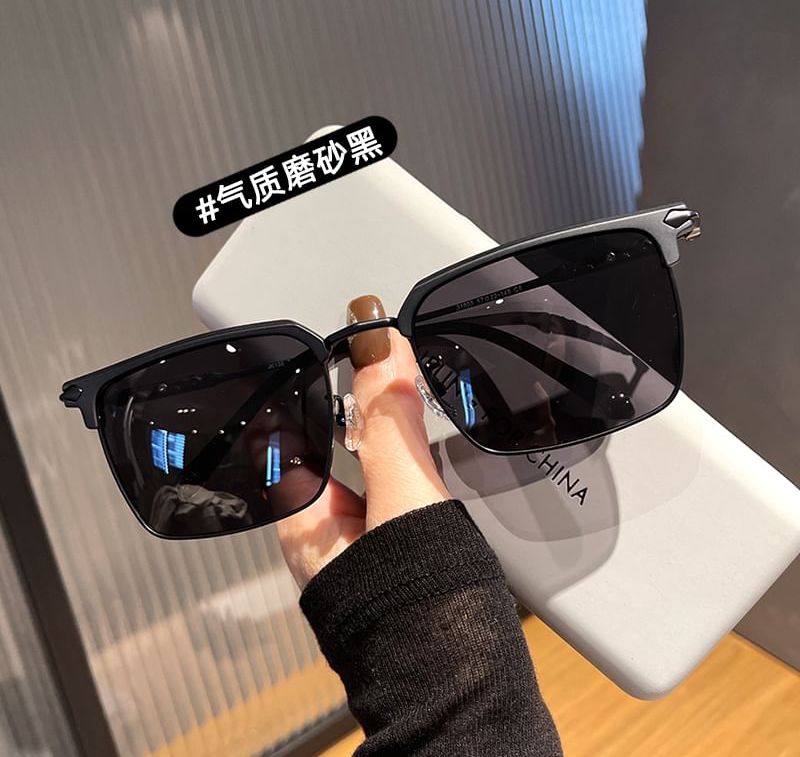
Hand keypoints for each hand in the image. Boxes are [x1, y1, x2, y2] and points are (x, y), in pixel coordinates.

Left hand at [277, 295, 449, 589]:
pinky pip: (391, 480)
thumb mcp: (405, 498)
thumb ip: (392, 423)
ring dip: (388, 423)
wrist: (471, 687)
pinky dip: (408, 453)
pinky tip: (431, 443)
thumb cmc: (420, 616)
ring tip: (411, 384)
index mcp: (303, 515)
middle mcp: (322, 526)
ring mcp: (358, 536)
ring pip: (364, 457)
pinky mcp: (391, 543)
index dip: (324, 373)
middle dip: (361, 394)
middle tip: (392, 351)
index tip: (356, 330)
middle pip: (332, 437)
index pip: (298, 421)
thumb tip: (379, 346)